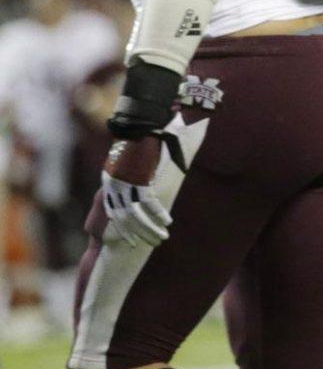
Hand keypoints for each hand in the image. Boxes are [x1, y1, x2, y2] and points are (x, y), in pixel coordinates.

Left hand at [101, 131, 184, 248]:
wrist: (139, 124)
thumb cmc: (137, 139)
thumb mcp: (127, 159)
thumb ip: (131, 173)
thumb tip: (141, 182)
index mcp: (109, 182)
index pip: (113, 212)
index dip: (123, 228)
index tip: (131, 240)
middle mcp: (114, 186)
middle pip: (123, 219)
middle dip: (137, 234)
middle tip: (148, 244)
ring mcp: (125, 184)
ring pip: (135, 216)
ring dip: (148, 229)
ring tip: (160, 238)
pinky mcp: (138, 179)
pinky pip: (148, 203)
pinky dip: (158, 214)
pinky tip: (166, 222)